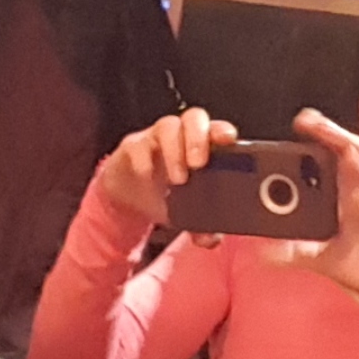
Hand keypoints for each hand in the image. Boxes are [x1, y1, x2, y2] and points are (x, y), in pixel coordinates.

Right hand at [97, 108, 239, 230]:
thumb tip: (211, 240)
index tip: (229, 140)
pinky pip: (137, 144)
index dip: (223, 131)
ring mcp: (155, 138)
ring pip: (168, 125)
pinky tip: (147, 176)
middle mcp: (181, 136)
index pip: (216, 130)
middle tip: (199, 164)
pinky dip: (143, 160)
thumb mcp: (186, 214)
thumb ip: (201, 226)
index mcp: (201, 147)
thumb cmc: (166, 195)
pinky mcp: (132, 147)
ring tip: (178, 179)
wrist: (129, 197)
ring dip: (174, 151)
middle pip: (194, 118)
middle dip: (198, 138)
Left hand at [276, 110, 358, 304]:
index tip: (298, 124)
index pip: (334, 158)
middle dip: (328, 130)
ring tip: (320, 127)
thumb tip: (262, 253)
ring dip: (343, 139)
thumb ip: (295, 253)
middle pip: (348, 148)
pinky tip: (347, 157)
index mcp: (347, 194)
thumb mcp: (322, 259)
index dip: (320, 137)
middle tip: (304, 118)